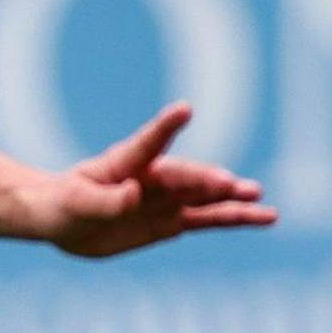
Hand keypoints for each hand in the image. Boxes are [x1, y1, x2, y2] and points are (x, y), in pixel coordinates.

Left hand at [22, 103, 276, 257]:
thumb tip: (136, 194)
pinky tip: (266, 216)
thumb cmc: (65, 205)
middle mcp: (153, 177)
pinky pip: (210, 219)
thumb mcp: (77, 204)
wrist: (65, 224)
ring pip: (205, 196)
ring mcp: (167, 198)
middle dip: (206, 179)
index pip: (148, 142)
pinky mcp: (174, 221)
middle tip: (230, 184)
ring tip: (259, 197)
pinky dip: (237, 217)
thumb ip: (106, 200)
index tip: (184, 108)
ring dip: (232, 197)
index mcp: (125, 163)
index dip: (165, 126)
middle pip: (185, 176)